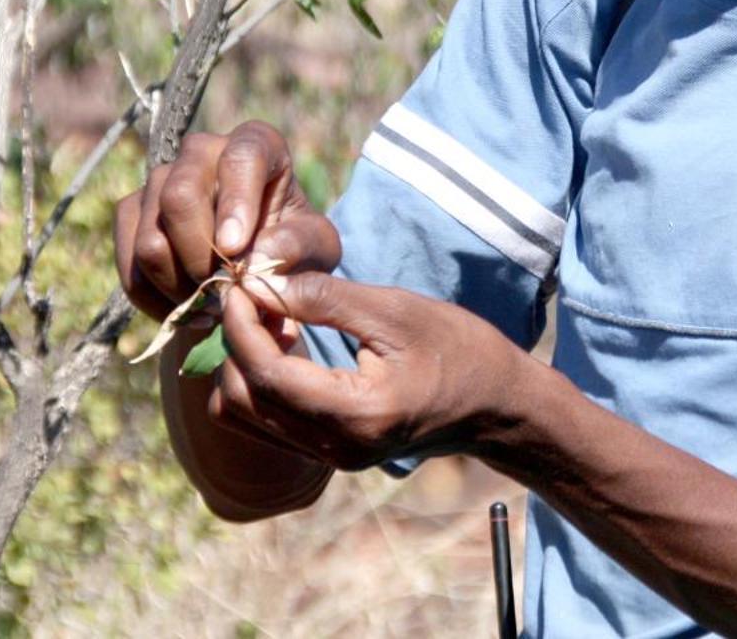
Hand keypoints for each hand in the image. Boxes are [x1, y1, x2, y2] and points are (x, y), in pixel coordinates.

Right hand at [115, 121, 340, 322]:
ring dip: (180, 287)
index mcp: (257, 143)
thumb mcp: (318, 248)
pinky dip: (155, 299)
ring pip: (151, 238)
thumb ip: (299, 246)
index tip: (237, 250)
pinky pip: (129, 263)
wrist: (258, 262)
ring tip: (211, 306)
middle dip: (200, 257)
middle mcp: (202, 150)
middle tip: (225, 292)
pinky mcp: (132, 212)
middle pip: (179, 196)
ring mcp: (159, 179)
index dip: (236, 204)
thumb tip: (259, 253)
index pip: (241, 158)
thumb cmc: (294, 244)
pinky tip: (186, 310)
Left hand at [209, 272, 528, 470]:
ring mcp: (331, 456)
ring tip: (274, 313)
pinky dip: (263, 378)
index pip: (266, 374)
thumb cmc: (459, 348)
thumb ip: (326, 298)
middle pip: (244, 397)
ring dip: (246, 360)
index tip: (241, 279)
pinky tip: (289, 341)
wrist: (499, 404)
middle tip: (256, 289)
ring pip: (246, 414)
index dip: (241, 323)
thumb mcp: (397, 311)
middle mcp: (335, 448)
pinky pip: (268, 419)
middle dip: (238, 339)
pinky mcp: (331, 452)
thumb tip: (261, 281)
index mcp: (356, 415)